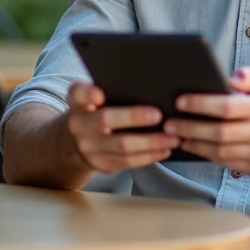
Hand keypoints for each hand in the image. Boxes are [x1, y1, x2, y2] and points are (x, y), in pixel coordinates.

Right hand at [62, 82, 180, 174]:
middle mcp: (79, 125)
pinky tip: (164, 149)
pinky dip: (149, 156)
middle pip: (106, 119)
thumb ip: (109, 89)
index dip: (87, 93)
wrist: (76, 143)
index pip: (78, 93)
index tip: (99, 93)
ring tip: (173, 137)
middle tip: (158, 115)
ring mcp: (89, 147)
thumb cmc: (95, 112)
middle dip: (133, 117)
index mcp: (78, 102)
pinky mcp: (101, 164)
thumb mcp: (93, 98)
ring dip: (151, 142)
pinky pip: (128, 161)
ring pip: (123, 145)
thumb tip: (147, 85)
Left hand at [166, 67, 249, 174]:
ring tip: (176, 135)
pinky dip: (207, 155)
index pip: (228, 106)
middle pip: (220, 132)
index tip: (180, 101)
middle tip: (169, 123)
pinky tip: (194, 146)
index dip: (201, 104)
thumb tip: (232, 78)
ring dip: (194, 144)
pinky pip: (227, 162)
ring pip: (220, 151)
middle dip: (190, 127)